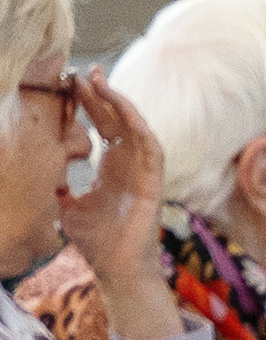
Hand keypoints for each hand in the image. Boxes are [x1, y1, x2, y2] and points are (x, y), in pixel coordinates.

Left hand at [59, 70, 183, 339]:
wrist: (116, 269)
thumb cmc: (97, 241)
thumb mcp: (66, 204)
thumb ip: (58, 184)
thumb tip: (39, 170)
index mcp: (111, 167)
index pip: (101, 126)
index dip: (88, 104)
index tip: (69, 83)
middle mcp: (129, 165)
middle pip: (117, 120)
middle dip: (101, 94)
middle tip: (84, 71)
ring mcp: (143, 172)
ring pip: (136, 127)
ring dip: (121, 104)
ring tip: (102, 82)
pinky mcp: (154, 183)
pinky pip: (151, 148)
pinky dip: (140, 127)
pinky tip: (125, 110)